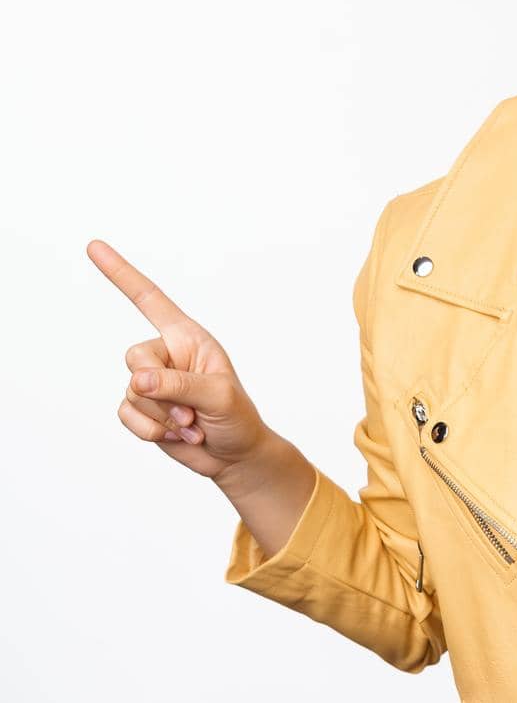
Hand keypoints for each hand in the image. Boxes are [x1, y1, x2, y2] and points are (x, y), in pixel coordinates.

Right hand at [91, 238, 273, 482]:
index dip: (121, 273)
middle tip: (192, 411)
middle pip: (134, 357)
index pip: (150, 300)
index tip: (94, 247)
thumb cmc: (236, 417)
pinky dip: (151, 431)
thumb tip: (137, 379)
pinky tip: (179, 435)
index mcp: (189, 338)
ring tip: (193, 424)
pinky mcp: (142, 410)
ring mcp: (152, 383)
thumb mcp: (218, 396)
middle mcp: (167, 355)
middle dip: (160, 389)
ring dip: (163, 417)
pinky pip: (126, 415)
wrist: (234, 456)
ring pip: (131, 393)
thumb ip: (179, 384)